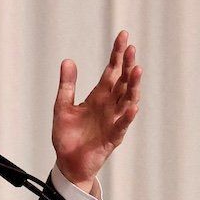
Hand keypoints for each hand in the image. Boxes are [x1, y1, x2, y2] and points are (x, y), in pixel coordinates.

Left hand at [51, 30, 142, 193]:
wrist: (67, 163)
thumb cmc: (67, 136)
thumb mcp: (62, 106)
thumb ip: (67, 85)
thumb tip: (68, 60)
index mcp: (99, 96)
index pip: (112, 71)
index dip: (117, 54)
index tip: (124, 36)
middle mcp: (109, 106)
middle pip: (122, 82)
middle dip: (128, 66)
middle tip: (131, 49)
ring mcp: (113, 121)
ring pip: (126, 100)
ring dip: (132, 87)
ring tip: (136, 71)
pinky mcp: (111, 138)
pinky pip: (121, 126)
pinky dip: (127, 116)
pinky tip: (132, 106)